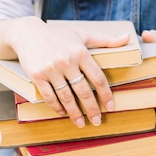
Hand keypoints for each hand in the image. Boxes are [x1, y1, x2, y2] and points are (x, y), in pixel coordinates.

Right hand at [6, 17, 129, 127]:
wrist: (28, 33)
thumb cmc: (58, 35)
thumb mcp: (82, 34)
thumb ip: (105, 40)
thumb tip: (128, 38)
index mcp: (81, 52)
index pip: (98, 78)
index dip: (105, 95)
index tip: (110, 108)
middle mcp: (67, 61)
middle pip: (83, 91)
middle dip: (92, 109)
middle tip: (97, 121)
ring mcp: (51, 69)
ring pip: (66, 97)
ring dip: (74, 113)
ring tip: (81, 123)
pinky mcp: (37, 75)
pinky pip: (49, 96)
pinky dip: (57, 107)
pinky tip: (63, 113)